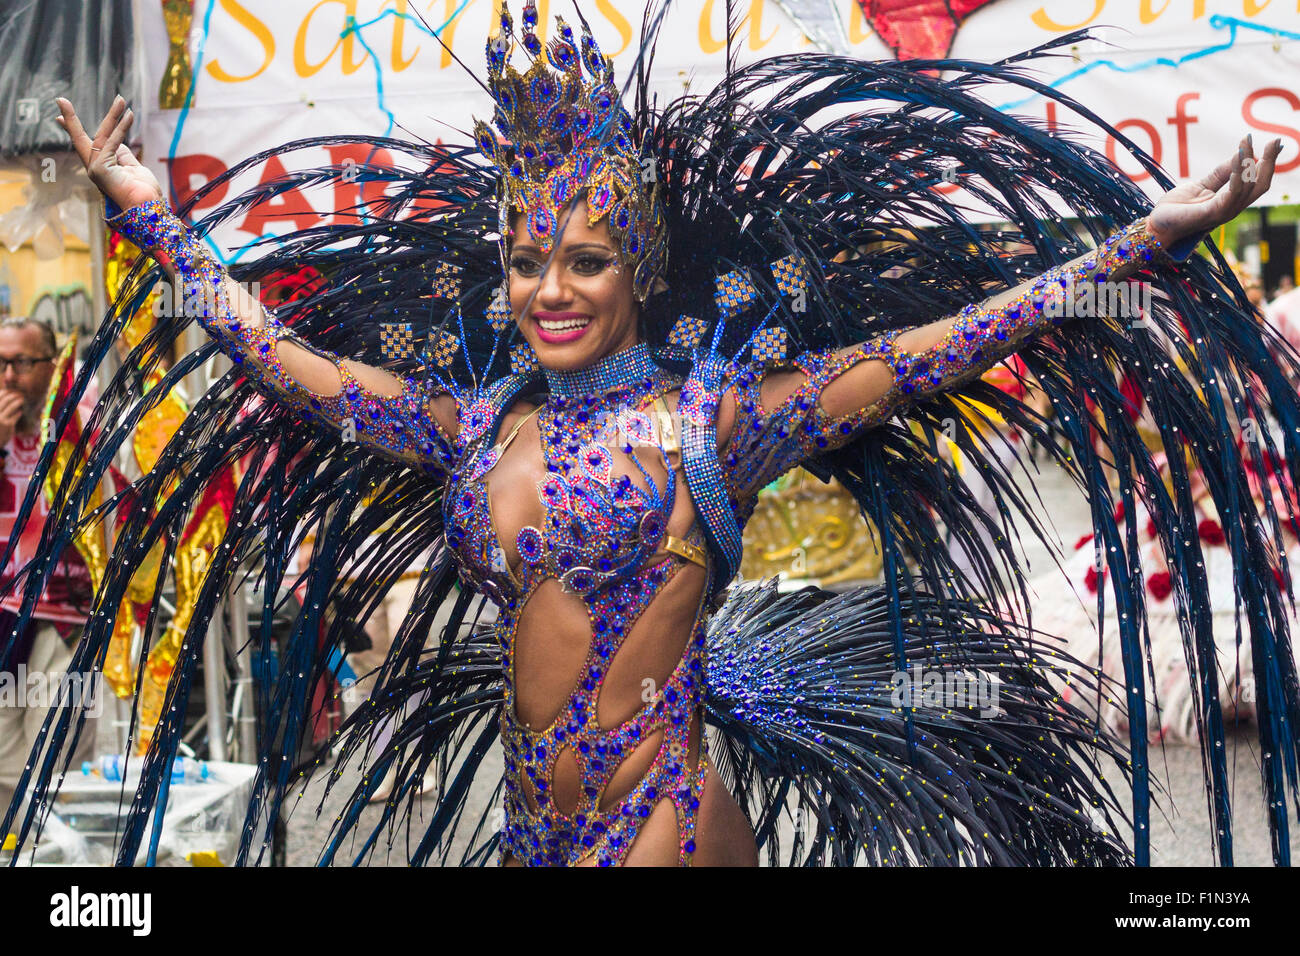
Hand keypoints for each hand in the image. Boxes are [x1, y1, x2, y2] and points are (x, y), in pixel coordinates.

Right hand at [0, 391, 25, 447]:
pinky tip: (20, 411)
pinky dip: (19, 412)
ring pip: (11, 407)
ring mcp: (1, 418)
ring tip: (22, 400)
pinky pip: (16, 415)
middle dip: (14, 395)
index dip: (6, 392)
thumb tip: (6, 393)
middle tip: (20, 394)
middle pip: (6, 400)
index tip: (12, 390)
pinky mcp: (8, 424)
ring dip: (18, 402)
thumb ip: (1, 406)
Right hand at [54, 95, 162, 213]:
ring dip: (112, 116)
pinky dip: (121, 128)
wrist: (148, 210)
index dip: (72, 129)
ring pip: (100, 136)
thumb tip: (117, 139)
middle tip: (61, 100)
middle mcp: (94, 169)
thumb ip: (123, 154)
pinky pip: (112, 143)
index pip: (85, 145)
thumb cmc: (143, 193)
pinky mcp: (101, 170)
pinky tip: (129, 115)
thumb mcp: (133, 168)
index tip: (59, 115)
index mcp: (101, 168)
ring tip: (120, 99)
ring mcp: (96, 170)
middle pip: (82, 139)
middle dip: (71, 120)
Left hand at [1147, 135, 1282, 247]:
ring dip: (1249, 163)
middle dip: (1269, 162)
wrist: (1157, 225)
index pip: (1257, 182)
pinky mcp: (1211, 213)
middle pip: (1260, 185)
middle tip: (1275, 141)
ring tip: (1248, 144)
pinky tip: (1238, 159)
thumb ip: (1221, 173)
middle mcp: (1231, 208)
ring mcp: (1223, 212)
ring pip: (1248, 187)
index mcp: (1231, 202)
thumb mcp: (1202, 185)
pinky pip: (1231, 193)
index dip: (1268, 163)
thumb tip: (1240, 154)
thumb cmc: (1177, 208)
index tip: (1275, 143)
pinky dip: (1237, 175)